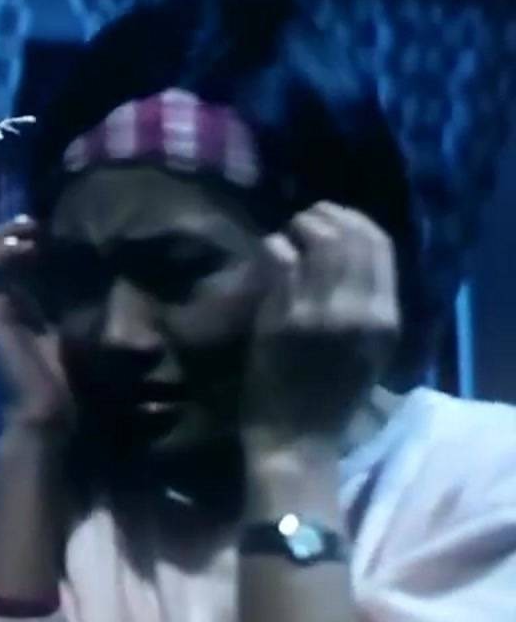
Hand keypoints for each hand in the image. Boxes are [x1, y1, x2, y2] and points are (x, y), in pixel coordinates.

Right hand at [0, 215, 74, 435]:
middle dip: (10, 230)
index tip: (45, 227)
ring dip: (7, 234)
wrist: (45, 408)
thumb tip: (81, 264)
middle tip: (35, 223)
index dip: (19, 236)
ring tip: (31, 230)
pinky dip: (5, 251)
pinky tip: (28, 247)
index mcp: (9, 303)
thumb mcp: (65, 323)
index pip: (1, 257)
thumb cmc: (60, 374)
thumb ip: (60, 297)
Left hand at [242, 202, 399, 451]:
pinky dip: (273, 247)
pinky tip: (267, 251)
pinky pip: (281, 260)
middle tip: (304, 219)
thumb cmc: (328, 396)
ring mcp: (322, 312)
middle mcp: (361, 311)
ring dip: (297, 228)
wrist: (297, 436)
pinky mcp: (285, 317)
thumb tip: (348, 251)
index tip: (333, 217)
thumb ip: (366, 303)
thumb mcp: (367, 349)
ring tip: (286, 233)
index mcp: (386, 318)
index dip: (355, 221)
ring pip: (317, 242)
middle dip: (324, 216)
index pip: (381, 246)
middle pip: (350, 237)